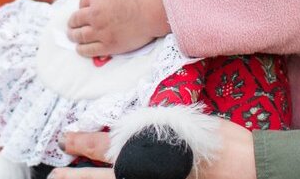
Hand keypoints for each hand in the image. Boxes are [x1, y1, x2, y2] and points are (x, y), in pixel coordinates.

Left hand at [48, 122, 257, 178]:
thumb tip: (136, 130)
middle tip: (56, 175)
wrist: (242, 164)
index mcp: (144, 150)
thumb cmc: (215, 140)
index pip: (104, 147)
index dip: (82, 143)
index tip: (67, 140)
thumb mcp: (180, 126)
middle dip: (76, 176)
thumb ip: (153, 130)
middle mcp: (143, 172)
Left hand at [67, 0, 168, 56]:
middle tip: (71, 26)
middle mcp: (94, 13)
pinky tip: (80, 49)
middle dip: (73, 23)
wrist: (154, 9)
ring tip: (72, 37)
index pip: (82, 3)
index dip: (82, 8)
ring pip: (79, 35)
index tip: (84, 12)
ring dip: (73, 36)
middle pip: (76, 19)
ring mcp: (100, 30)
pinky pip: (89, 50)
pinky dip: (82, 50)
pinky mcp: (108, 45)